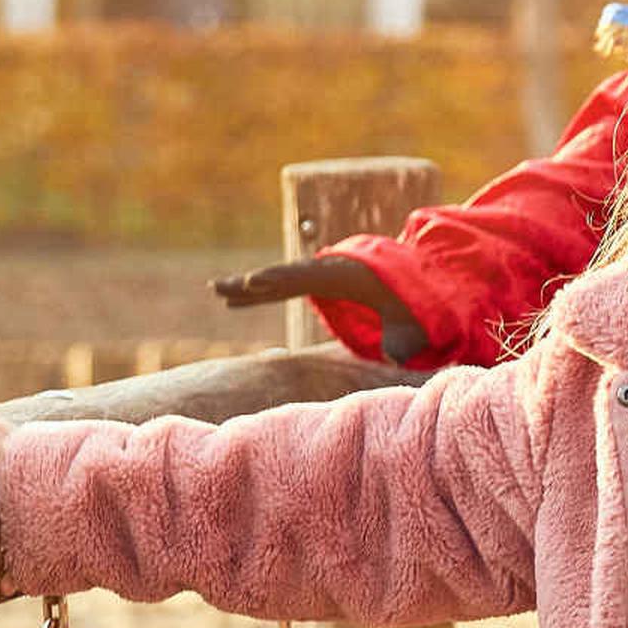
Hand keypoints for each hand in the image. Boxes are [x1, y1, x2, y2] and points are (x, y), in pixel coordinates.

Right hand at [209, 252, 430, 363]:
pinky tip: (232, 299)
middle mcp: (323, 270)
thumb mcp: (411, 322)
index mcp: (343, 273)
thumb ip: (403, 340)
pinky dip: (256, 292)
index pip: (306, 274)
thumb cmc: (410, 301)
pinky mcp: (311, 283)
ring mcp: (314, 275)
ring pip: (274, 281)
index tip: (257, 280)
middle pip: (282, 274)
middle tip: (222, 287)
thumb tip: (396, 358)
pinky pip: (278, 288)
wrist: (410, 279)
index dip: (281, 276)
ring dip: (245, 287)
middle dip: (252, 282)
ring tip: (216, 290)